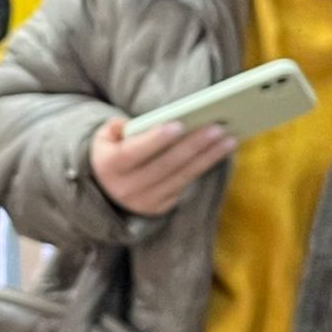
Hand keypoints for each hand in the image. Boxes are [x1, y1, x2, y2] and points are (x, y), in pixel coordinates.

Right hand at [89, 116, 235, 217]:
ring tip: (228, 139)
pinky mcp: (161, 207)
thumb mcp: (103, 139)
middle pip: (165, 165)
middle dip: (193, 146)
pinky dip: (203, 167)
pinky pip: (185, 185)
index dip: (155, 139)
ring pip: (181, 177)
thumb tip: (137, 124)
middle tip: (217, 127)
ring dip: (207, 157)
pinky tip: (220, 152)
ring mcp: (146, 201)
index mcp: (110, 167)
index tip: (179, 124)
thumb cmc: (111, 155)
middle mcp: (127, 188)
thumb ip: (115, 128)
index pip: (133, 153)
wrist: (106, 191)